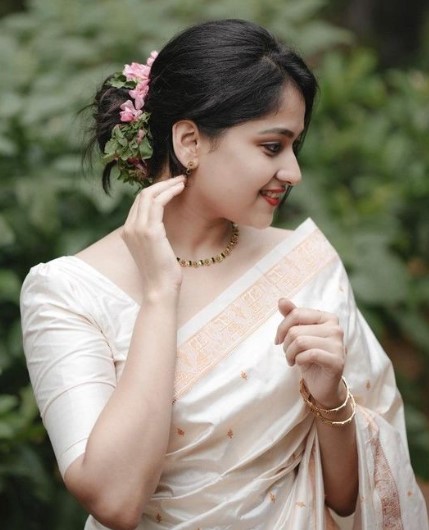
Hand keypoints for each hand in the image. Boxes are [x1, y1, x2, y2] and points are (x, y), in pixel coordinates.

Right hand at [121, 176, 185, 296]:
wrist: (160, 288)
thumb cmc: (162, 272)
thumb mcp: (154, 250)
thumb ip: (153, 235)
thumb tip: (162, 224)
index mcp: (128, 232)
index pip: (138, 203)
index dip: (155, 191)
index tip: (171, 186)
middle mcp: (129, 228)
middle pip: (142, 195)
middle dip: (161, 184)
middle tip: (179, 179)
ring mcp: (137, 229)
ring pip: (149, 195)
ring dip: (167, 185)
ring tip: (182, 181)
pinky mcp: (150, 231)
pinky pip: (158, 202)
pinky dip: (169, 192)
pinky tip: (180, 189)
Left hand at [275, 298, 346, 407]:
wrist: (322, 383)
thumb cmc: (309, 356)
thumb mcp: (298, 334)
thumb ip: (292, 316)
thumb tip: (282, 300)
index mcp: (327, 317)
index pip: (296, 313)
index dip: (282, 327)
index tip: (278, 339)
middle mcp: (336, 328)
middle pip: (296, 330)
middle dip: (286, 344)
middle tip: (288, 354)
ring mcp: (338, 344)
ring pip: (300, 341)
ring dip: (289, 353)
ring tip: (292, 360)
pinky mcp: (337, 361)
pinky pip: (309, 354)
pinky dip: (298, 360)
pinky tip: (300, 364)